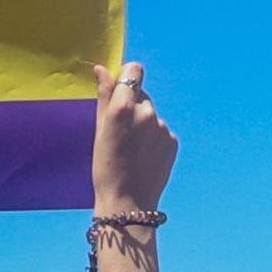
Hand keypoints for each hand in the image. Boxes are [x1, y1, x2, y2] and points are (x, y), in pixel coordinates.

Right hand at [91, 62, 177, 213]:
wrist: (128, 202)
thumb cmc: (105, 167)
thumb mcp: (99, 130)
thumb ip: (104, 96)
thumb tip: (102, 69)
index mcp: (124, 107)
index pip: (133, 70)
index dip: (126, 77)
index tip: (119, 91)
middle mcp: (146, 112)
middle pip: (141, 94)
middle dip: (132, 105)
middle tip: (120, 132)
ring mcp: (162, 127)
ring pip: (150, 113)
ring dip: (142, 123)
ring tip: (131, 148)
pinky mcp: (173, 140)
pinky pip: (160, 130)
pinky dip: (152, 138)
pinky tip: (143, 156)